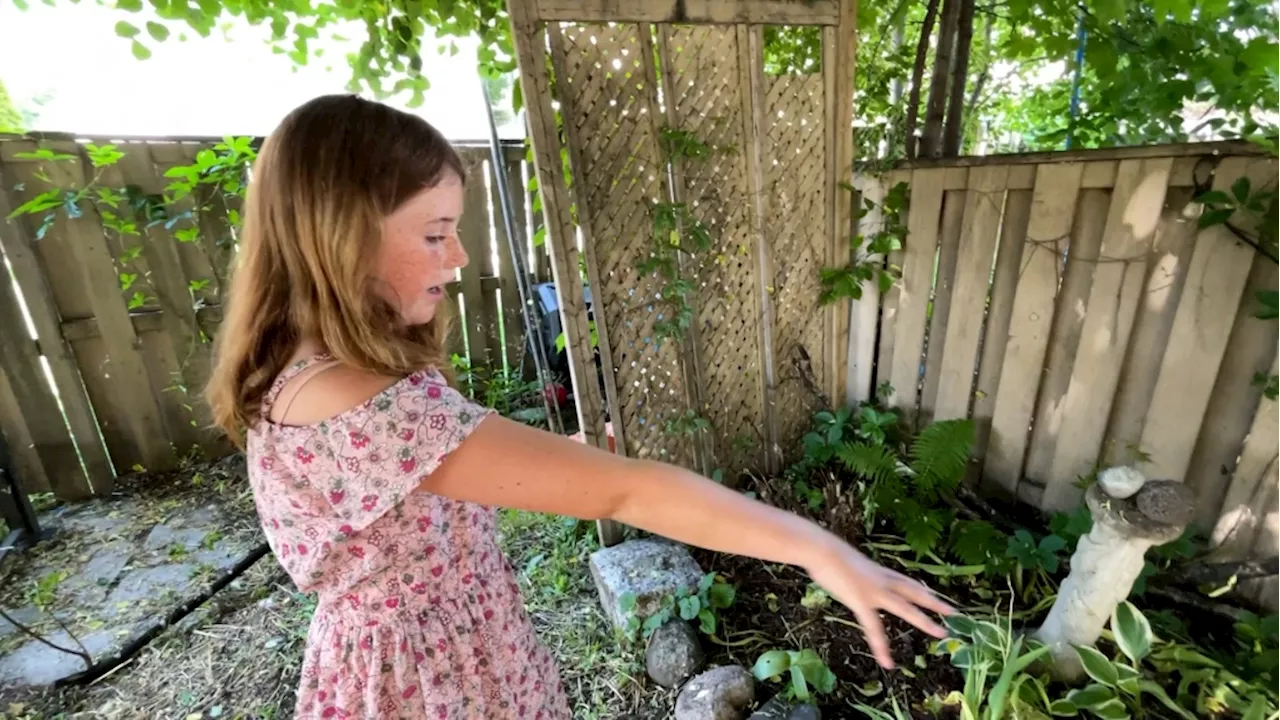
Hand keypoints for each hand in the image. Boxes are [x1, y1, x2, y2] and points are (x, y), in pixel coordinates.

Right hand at [807, 542, 954, 668]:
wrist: (821, 549)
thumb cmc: (826, 551)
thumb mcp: (846, 560)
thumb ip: (853, 570)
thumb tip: (848, 572)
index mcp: (878, 571)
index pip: (905, 582)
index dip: (921, 590)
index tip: (935, 595)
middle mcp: (882, 580)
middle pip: (914, 592)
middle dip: (935, 602)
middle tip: (954, 612)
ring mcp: (875, 591)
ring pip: (906, 607)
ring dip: (925, 620)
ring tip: (941, 633)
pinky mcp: (862, 602)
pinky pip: (874, 629)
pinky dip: (881, 647)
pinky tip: (887, 662)